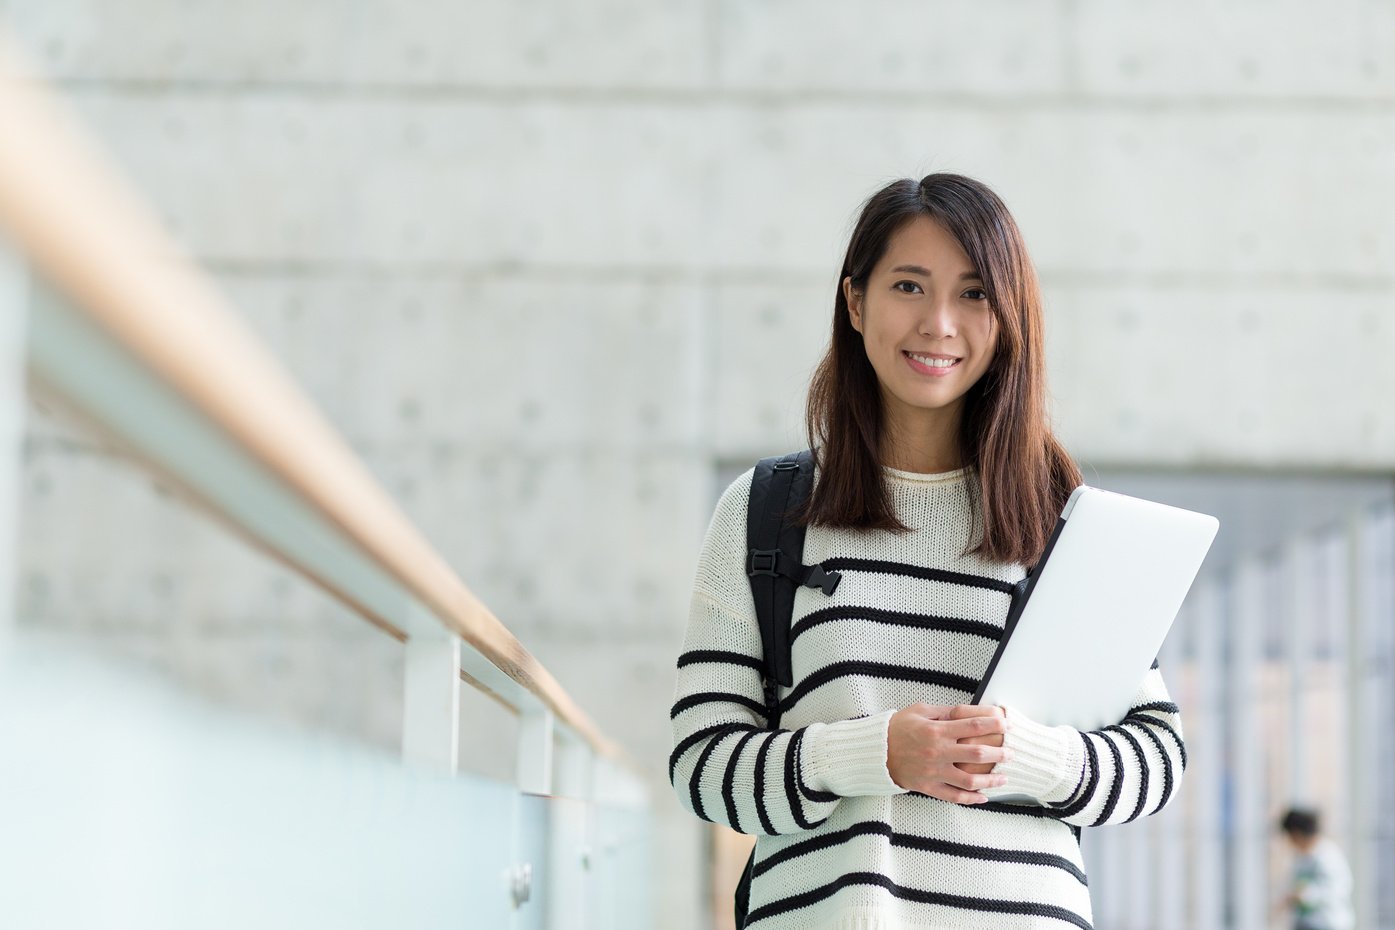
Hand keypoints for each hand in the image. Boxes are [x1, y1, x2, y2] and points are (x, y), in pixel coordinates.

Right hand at [886, 703, 1012, 803]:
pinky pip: (954, 796)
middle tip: (1012, 752)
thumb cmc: (897, 728)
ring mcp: (934, 772)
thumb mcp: (919, 711)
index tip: (1007, 723)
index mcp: (936, 731)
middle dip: (999, 753)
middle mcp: (938, 752)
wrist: (874, 752)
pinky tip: (984, 797)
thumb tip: (968, 711)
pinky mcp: (928, 787)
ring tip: (1004, 778)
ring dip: (991, 780)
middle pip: (977, 753)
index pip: (972, 725)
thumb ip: (944, 713)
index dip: (993, 723)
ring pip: (970, 780)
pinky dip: (971, 799)